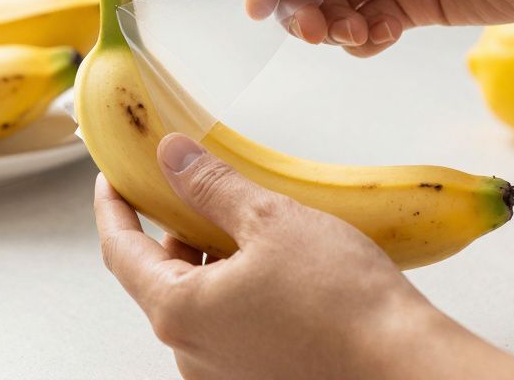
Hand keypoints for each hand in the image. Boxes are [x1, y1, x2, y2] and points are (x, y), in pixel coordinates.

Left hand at [94, 134, 513, 379]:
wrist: (402, 365)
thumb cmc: (343, 301)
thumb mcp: (271, 220)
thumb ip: (211, 185)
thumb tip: (172, 156)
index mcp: (179, 312)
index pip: (119, 250)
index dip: (113, 207)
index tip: (110, 178)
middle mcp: (191, 352)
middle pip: (160, 277)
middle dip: (173, 228)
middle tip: (193, 184)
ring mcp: (224, 373)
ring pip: (198, 301)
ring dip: (210, 258)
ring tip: (247, 218)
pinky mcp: (258, 378)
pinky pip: (229, 326)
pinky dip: (235, 288)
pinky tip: (273, 262)